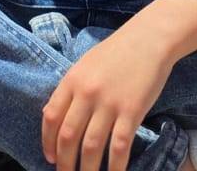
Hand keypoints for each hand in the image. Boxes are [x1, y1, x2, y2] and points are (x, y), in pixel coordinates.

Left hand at [41, 29, 171, 170]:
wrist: (148, 39)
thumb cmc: (116, 52)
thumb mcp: (85, 65)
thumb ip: (71, 89)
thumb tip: (53, 116)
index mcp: (72, 79)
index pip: (51, 116)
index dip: (48, 141)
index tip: (49, 157)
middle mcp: (87, 92)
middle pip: (68, 136)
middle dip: (64, 162)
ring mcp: (109, 103)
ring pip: (91, 146)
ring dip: (86, 170)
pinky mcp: (131, 111)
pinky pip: (119, 147)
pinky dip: (114, 167)